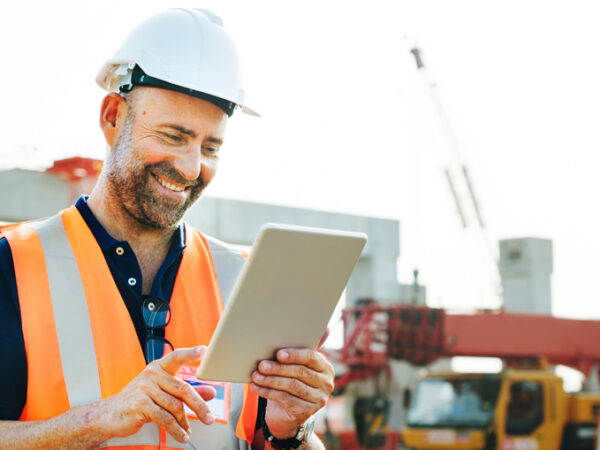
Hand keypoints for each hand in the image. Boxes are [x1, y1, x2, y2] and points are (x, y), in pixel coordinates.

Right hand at [91, 346, 215, 443]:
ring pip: (175, 406)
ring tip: (189, 431)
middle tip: (210, 418)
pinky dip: (176, 430)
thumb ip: (187, 391)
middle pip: (183, 389)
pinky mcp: (140, 405)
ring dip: (185, 422)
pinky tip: (182, 436)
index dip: (191, 353)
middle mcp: (152, 374)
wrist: (109, 415)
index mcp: (158, 367)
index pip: (177, 356)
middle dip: (199, 406)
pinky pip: (165, 418)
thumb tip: (212, 392)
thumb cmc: (139, 401)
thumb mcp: (163, 393)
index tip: (204, 350)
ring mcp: (145, 389)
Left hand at [250, 348, 334, 438]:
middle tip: (261, 365)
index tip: (279, 354)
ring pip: (292, 386)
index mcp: (325, 367)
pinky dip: (268, 392)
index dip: (295, 355)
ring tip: (256, 376)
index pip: (312, 358)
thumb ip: (295, 354)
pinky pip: (285, 399)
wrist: (288, 411)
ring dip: (271, 380)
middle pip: (300, 372)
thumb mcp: (295, 367)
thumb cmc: (291, 381)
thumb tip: (291, 335)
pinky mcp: (307, 412)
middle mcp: (326, 383)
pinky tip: (256, 387)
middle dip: (278, 368)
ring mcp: (319, 399)